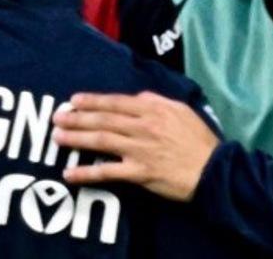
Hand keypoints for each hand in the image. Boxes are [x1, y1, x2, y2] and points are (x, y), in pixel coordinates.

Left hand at [52, 91, 219, 201]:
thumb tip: (135, 97)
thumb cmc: (200, 140)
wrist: (216, 172)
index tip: (73, 100)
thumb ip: (156, 101)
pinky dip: (87, 173)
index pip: (115, 102)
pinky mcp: (139, 173)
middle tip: (56, 117)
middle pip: (103, 120)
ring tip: (57, 138)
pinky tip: (69, 174)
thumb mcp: (181, 110)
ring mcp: (139, 150)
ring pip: (101, 141)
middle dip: (76, 118)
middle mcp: (142, 127)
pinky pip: (107, 172)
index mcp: (152, 110)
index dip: (92, 101)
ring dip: (76, 139)